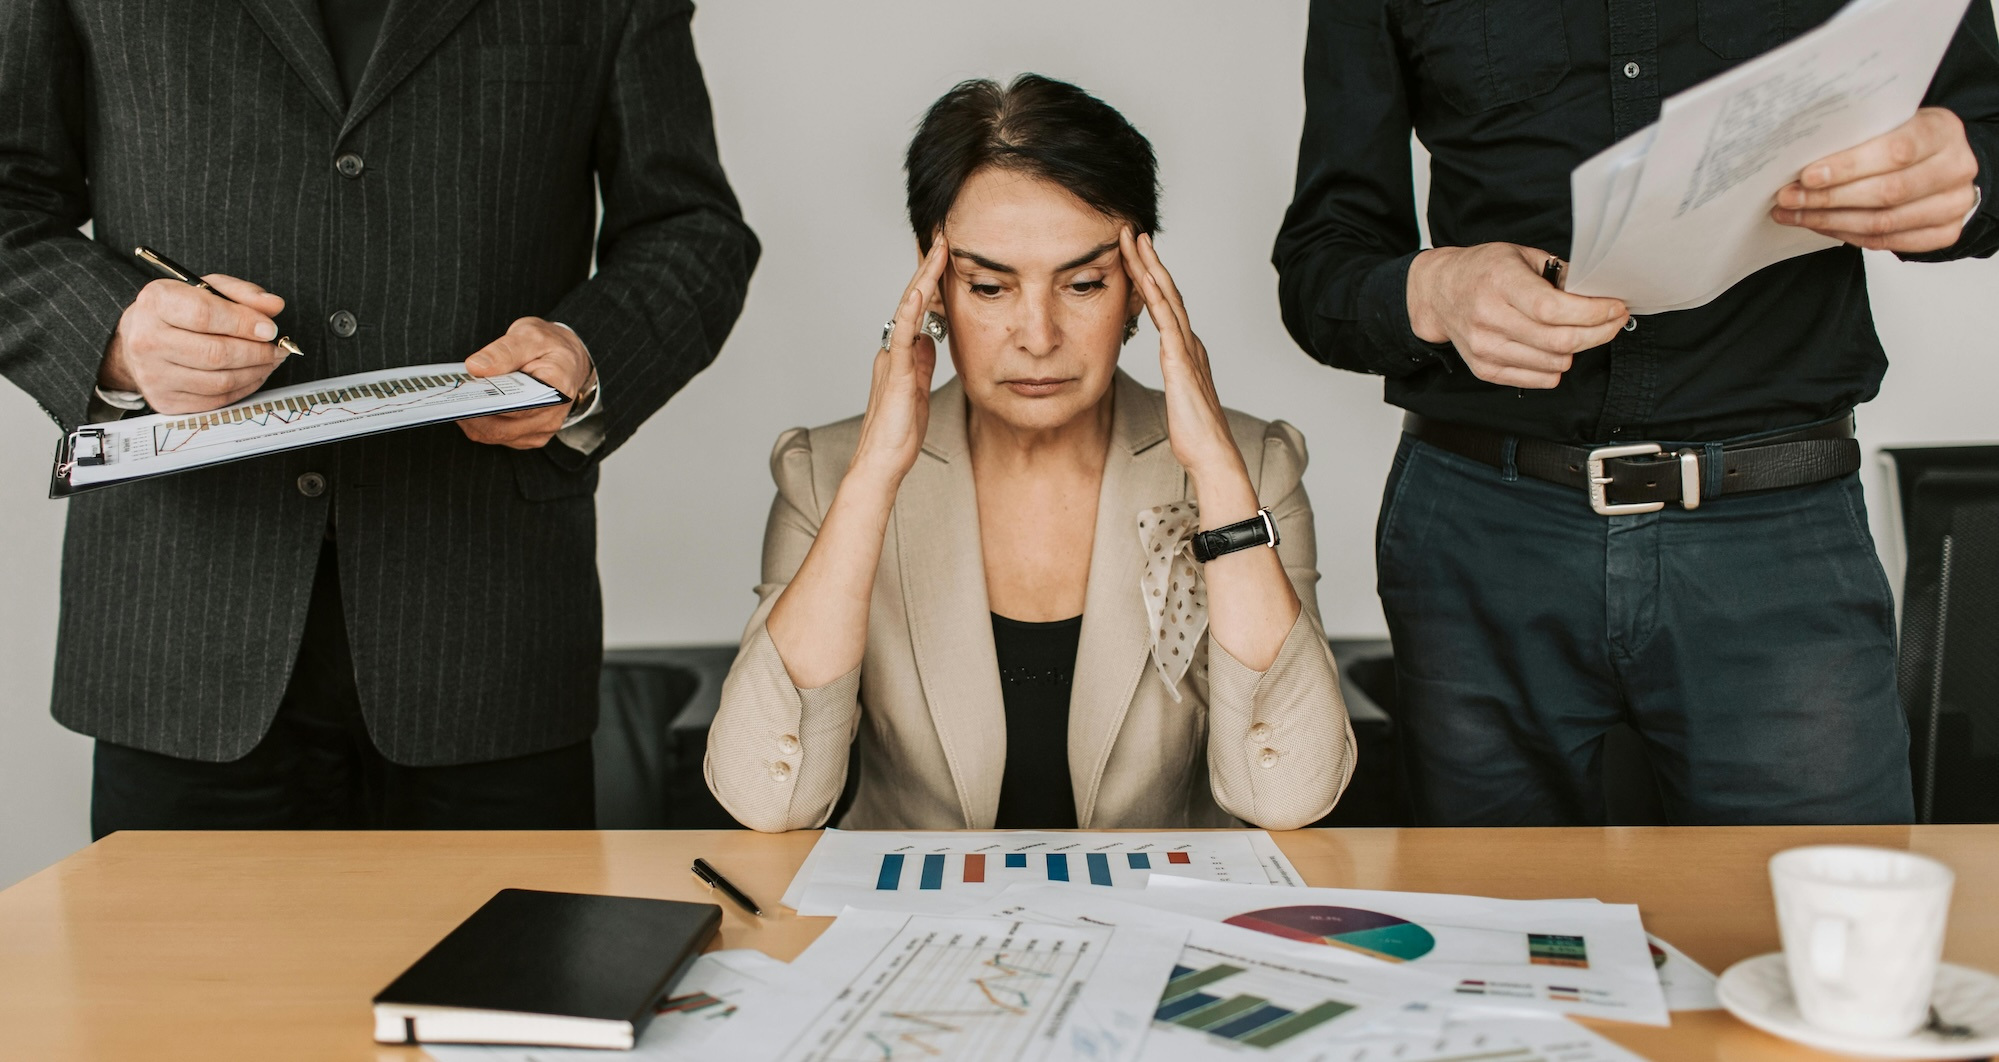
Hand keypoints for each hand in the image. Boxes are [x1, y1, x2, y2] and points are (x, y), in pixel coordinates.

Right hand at [100, 275, 288, 413]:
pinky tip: (253, 374)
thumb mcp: (206, 289)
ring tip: (270, 360)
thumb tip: (274, 305)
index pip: (204, 315)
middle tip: (278, 348)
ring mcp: (154, 374)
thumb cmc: (178, 311)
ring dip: (256, 372)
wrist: (139, 340)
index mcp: (157, 302)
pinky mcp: (165, 400)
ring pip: (220, 380)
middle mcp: (148, 340)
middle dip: (257, 352)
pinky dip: (244, 388)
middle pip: (216, 353)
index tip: (270, 329)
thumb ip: (242, 293)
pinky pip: (217, 400)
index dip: (244, 323)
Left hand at [459, 317, 594, 448]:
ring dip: (472, 419)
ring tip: (457, 397)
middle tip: (451, 394)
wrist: (567, 360)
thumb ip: (504, 350)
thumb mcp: (529, 336)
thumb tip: (475, 367)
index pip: (518, 406)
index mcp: (558, 389)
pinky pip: (496, 437)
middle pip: (502, 427)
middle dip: (472, 412)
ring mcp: (541, 430)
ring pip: (495, 436)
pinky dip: (478, 423)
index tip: (464, 391)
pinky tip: (470, 404)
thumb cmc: (548, 346)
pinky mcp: (529, 436)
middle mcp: (552, 416)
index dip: (487, 402)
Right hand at [847, 238, 947, 485]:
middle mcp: (893, 349)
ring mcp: (893, 358)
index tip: (947, 255)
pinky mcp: (896, 373)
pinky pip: (903, 336)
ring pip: (908, 309)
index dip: (932, 281)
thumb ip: (922, 362)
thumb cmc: (899, 432)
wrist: (882, 461)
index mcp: (901, 353)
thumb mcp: (918, 388)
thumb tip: (930, 339)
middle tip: (943, 236)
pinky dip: (911, 312)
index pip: (919, 309)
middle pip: (913, 299)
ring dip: (923, 277)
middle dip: (929, 267)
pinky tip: (920, 292)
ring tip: (937, 249)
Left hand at [1120, 228, 1248, 493]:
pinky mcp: (1181, 362)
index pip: (1166, 305)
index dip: (1150, 277)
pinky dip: (1155, 296)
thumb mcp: (1179, 399)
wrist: (1212, 454)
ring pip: (1167, 298)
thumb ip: (1177, 379)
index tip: (1135, 254)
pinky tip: (1144, 278)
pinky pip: (1167, 321)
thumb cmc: (1195, 434)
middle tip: (1132, 232)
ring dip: (1150, 267)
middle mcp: (1189, 343)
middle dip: (1149, 260)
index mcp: (1187, 351)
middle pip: (1167, 292)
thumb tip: (1174, 373)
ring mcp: (1187, 350)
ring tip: (1135, 241)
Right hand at [1406, 244, 1628, 388]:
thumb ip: (1558, 274)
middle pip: (1559, 341)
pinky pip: (1539, 380)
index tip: (1615, 307)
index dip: (1592, 313)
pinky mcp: (1485, 369)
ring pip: (1554, 364)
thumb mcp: (1521, 256)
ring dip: (1578, 350)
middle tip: (1614, 321)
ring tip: (1581, 332)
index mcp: (1499, 282)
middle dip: (1599, 333)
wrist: (1440, 292)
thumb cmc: (1482, 271)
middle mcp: (1489, 318)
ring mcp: (1485, 348)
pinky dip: (1557, 366)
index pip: (1553, 309)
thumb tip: (1597, 293)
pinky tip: (1556, 348)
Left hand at [1773, 107, 1981, 252]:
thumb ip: (1861, 137)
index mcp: (1942, 131)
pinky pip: (1887, 241)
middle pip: (1887, 191)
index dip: (1848, 166)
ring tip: (1793, 214)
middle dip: (1829, 198)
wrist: (1945, 164)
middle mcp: (1955, 168)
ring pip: (1884, 222)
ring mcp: (1954, 204)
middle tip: (1788, 198)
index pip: (1895, 151)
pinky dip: (1847, 235)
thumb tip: (1802, 158)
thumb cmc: (1910, 139)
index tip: (1807, 175)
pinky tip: (1819, 225)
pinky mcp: (1946, 233)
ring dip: (1830, 221)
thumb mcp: (1893, 123)